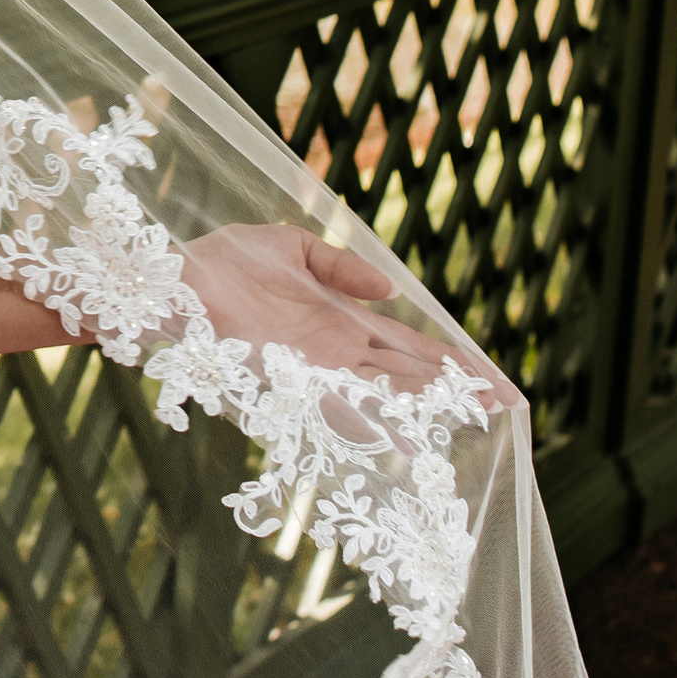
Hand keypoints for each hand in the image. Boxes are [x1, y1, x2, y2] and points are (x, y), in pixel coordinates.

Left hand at [180, 222, 525, 418]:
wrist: (172, 282)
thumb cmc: (220, 262)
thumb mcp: (290, 248)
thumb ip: (339, 265)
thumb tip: (390, 287)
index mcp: (339, 320)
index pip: (407, 344)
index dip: (449, 360)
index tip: (489, 376)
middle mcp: (336, 351)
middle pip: (409, 372)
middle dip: (454, 388)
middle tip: (504, 403)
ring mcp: (315, 367)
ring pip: (385, 388)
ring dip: (427, 402)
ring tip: (473, 414)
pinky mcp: (288, 376)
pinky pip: (338, 399)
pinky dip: (372, 415)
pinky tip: (404, 429)